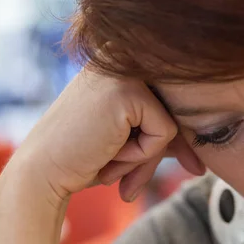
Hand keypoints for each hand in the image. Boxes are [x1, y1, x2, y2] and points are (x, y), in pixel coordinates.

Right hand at [10, 68, 204, 207]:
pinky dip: (142, 154)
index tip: (187, 166)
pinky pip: (165, 132)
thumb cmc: (81, 158)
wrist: (42, 173)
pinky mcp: (127, 90)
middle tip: (131, 186)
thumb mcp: (128, 141)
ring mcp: (123, 70)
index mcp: (118, 64)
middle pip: (172, 109)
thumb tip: (201, 159)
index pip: (167, 100)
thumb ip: (160, 136)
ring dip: (145, 156)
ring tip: (108, 161)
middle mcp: (120, 58)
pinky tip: (108, 152)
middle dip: (160, 153)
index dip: (175, 140)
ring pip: (171, 122)